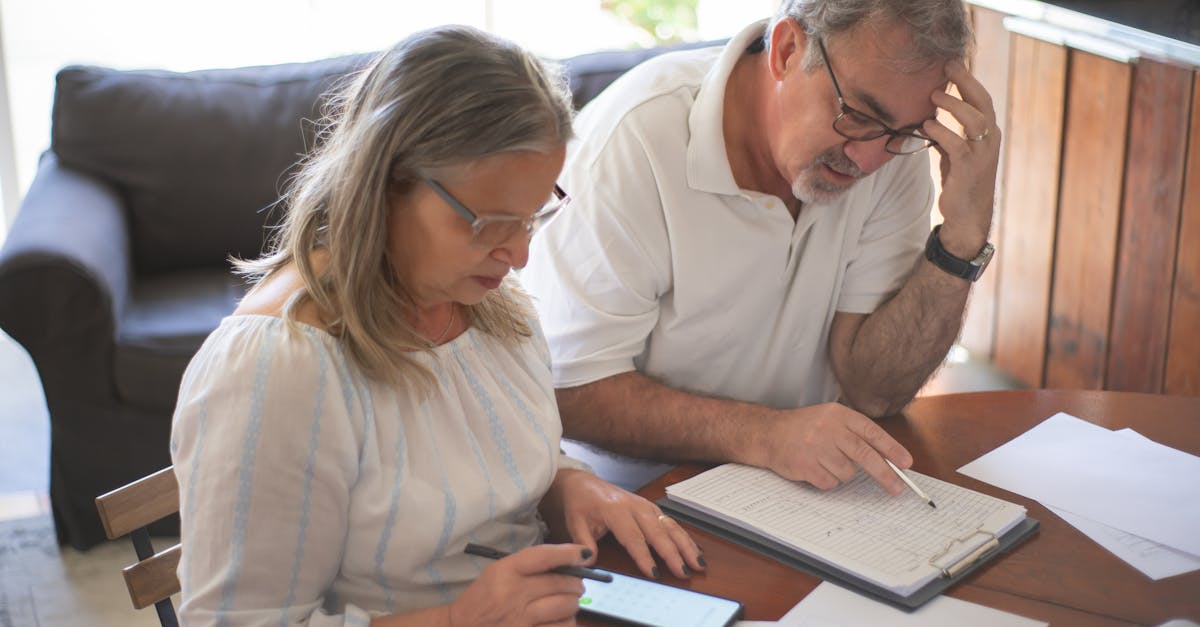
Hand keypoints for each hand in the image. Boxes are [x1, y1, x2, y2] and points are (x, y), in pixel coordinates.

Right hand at [448, 543, 588, 626]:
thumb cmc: (484, 597)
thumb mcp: (498, 572)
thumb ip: (529, 566)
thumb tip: (569, 563)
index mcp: (506, 571)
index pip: (544, 557)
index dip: (569, 553)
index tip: (584, 554)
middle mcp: (513, 593)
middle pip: (561, 583)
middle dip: (576, 584)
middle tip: (576, 586)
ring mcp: (520, 619)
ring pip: (565, 607)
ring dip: (572, 605)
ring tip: (567, 604)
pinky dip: (566, 623)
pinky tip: (560, 620)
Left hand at [540, 469, 704, 579]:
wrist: (583, 483)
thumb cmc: (580, 503)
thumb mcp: (575, 522)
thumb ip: (583, 542)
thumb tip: (590, 562)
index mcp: (615, 509)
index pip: (633, 537)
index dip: (644, 556)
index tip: (654, 573)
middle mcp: (635, 506)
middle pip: (658, 532)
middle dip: (674, 553)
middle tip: (685, 571)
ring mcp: (646, 506)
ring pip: (670, 526)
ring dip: (686, 545)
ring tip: (698, 563)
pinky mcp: (652, 509)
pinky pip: (671, 523)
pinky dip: (685, 537)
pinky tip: (695, 550)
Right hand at [760, 403, 911, 494]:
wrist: (769, 433)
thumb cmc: (805, 427)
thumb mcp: (831, 419)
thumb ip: (855, 434)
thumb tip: (887, 458)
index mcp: (839, 415)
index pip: (872, 433)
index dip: (892, 449)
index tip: (906, 463)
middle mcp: (829, 429)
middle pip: (865, 455)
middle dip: (885, 474)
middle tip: (897, 488)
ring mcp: (816, 447)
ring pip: (847, 473)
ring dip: (842, 473)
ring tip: (827, 461)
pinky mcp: (806, 465)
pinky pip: (830, 482)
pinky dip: (827, 480)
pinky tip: (816, 468)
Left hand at [922, 60, 1000, 257]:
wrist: (967, 215)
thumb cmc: (961, 181)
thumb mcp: (956, 153)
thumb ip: (949, 134)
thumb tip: (929, 117)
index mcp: (987, 133)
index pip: (981, 99)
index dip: (968, 80)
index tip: (951, 64)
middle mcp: (989, 139)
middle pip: (983, 102)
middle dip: (965, 82)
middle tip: (947, 68)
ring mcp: (982, 154)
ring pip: (974, 119)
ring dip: (953, 105)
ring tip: (934, 96)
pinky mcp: (969, 169)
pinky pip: (956, 144)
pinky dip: (941, 132)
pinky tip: (926, 126)